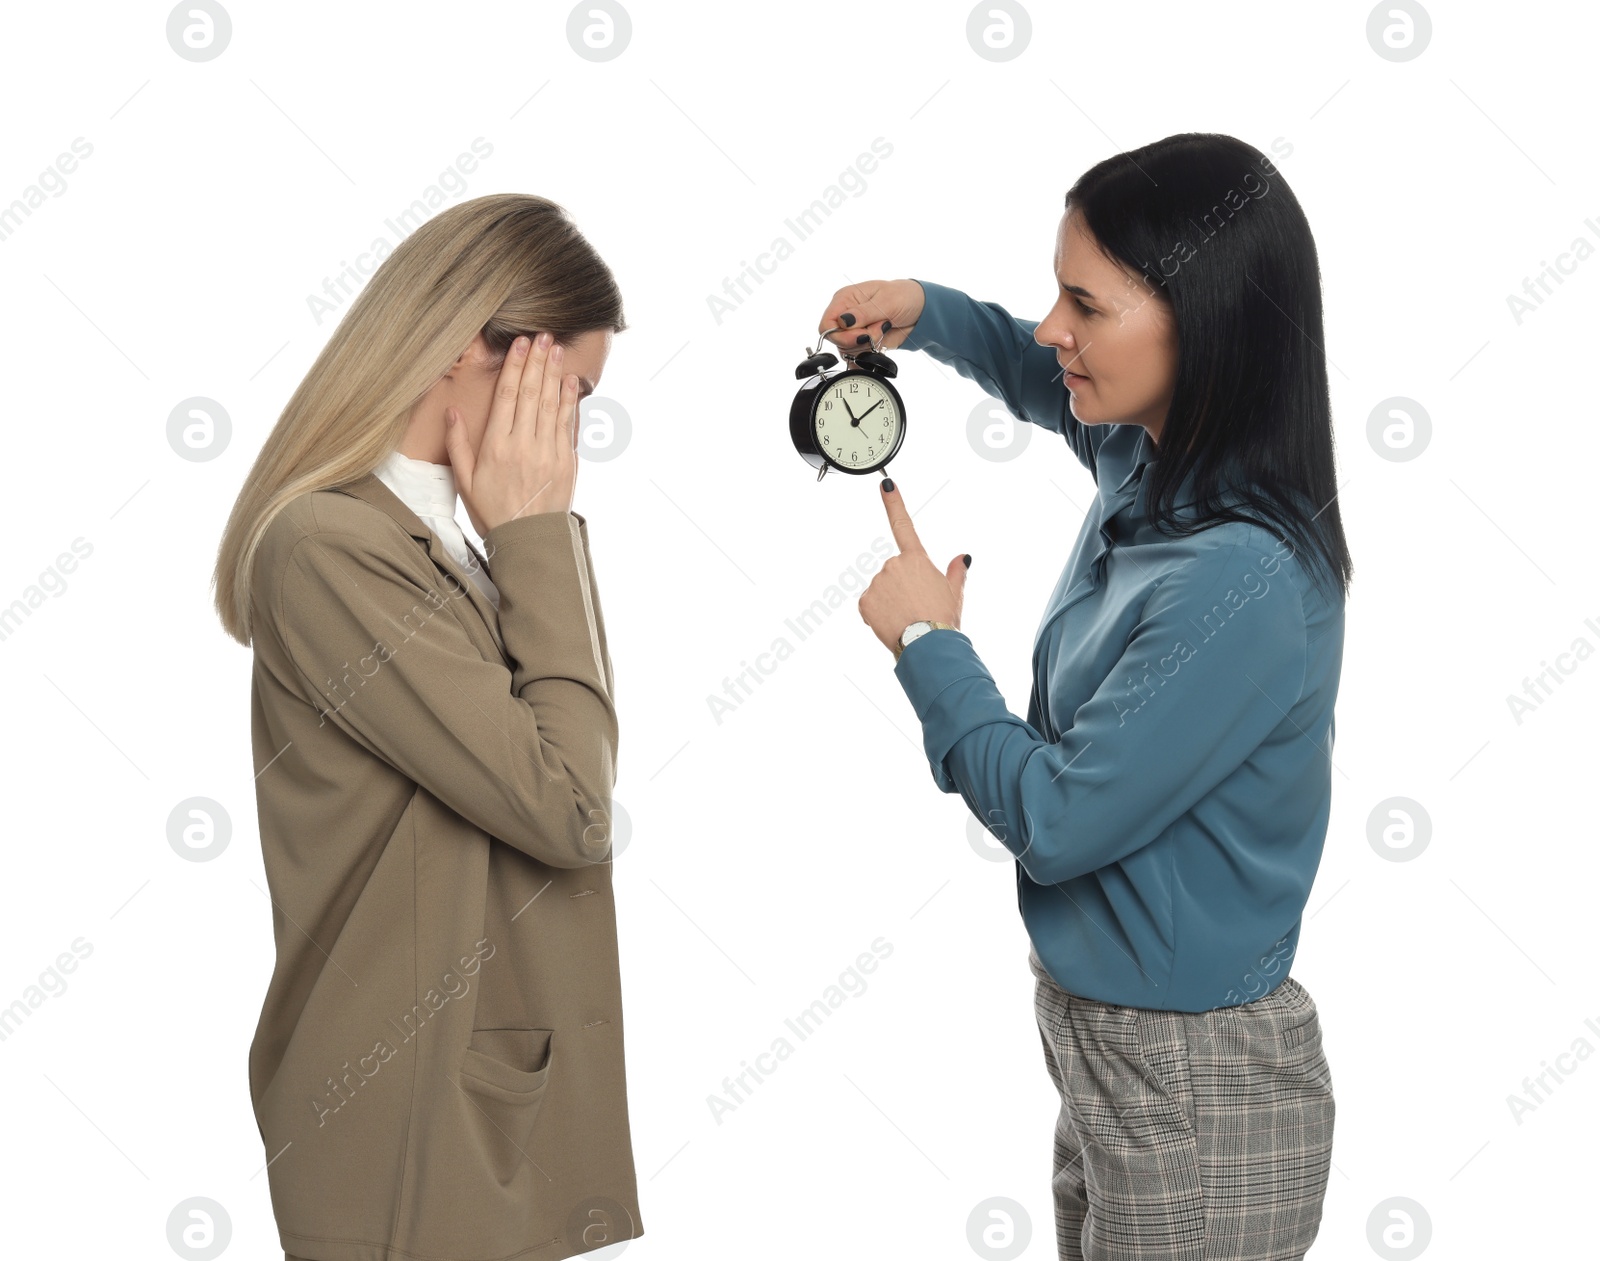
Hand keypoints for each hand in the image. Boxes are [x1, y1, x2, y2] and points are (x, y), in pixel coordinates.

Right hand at [444, 331, 581, 534]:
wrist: (528, 541)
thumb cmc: (492, 512)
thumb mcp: (464, 481)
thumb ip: (458, 444)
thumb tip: (452, 411)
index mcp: (495, 447)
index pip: (506, 397)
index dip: (513, 367)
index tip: (519, 344)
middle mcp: (523, 446)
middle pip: (530, 394)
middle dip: (536, 362)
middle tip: (542, 335)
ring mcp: (547, 453)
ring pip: (550, 405)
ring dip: (554, 374)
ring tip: (556, 348)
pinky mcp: (565, 462)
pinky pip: (568, 425)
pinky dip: (569, 401)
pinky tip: (570, 382)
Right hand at [819, 279, 925, 360]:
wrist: (920, 310)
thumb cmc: (903, 297)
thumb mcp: (885, 302)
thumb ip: (863, 313)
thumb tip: (843, 321)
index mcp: (845, 299)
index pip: (827, 323)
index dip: (840, 334)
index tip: (861, 335)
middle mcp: (846, 315)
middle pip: (836, 340)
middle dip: (859, 340)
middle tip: (878, 330)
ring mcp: (854, 331)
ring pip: (847, 350)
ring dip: (868, 345)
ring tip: (883, 330)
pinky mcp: (863, 343)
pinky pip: (857, 356)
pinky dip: (869, 354)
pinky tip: (880, 344)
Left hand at [859, 478, 968, 655]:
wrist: (928, 646)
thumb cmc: (943, 619)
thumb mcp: (954, 593)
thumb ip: (956, 571)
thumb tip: (962, 557)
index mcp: (916, 559)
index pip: (904, 526)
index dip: (893, 503)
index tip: (885, 485)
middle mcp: (893, 565)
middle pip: (894, 571)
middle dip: (901, 586)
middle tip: (916, 606)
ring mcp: (877, 583)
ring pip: (881, 589)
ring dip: (890, 600)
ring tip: (906, 617)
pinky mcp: (865, 601)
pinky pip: (870, 605)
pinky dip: (878, 613)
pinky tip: (891, 622)